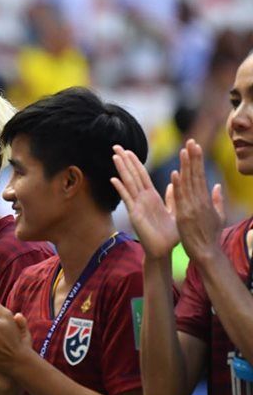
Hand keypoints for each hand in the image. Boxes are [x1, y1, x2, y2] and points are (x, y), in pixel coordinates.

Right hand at [110, 145, 177, 258]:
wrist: (164, 251)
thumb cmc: (169, 235)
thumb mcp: (175, 212)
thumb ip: (172, 198)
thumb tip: (175, 184)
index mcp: (152, 197)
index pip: (142, 175)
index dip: (135, 163)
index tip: (129, 151)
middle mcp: (142, 199)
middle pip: (133, 175)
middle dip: (125, 160)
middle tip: (116, 146)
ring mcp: (137, 205)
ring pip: (129, 183)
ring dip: (122, 169)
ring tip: (115, 156)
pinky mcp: (135, 214)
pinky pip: (127, 198)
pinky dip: (121, 188)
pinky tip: (114, 179)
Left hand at [172, 139, 225, 265]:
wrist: (206, 252)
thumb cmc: (211, 235)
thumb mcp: (218, 216)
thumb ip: (217, 200)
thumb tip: (216, 186)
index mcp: (205, 199)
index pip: (200, 176)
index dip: (197, 161)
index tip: (194, 147)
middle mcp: (199, 201)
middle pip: (195, 176)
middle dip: (193, 158)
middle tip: (190, 142)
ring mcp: (192, 208)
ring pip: (188, 184)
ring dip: (185, 167)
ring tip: (183, 151)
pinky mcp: (184, 216)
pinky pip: (180, 199)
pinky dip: (178, 187)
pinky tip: (175, 174)